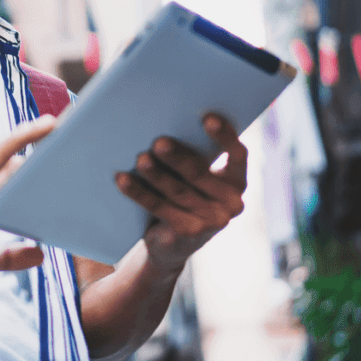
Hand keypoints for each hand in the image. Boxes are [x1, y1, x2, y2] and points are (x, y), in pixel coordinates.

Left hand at [114, 114, 246, 274]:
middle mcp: (232, 202)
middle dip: (177, 156)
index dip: (225, 136)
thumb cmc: (183, 193)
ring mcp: (212, 221)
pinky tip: (123, 179)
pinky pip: (160, 208)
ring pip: (178, 191)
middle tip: (158, 141)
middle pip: (200, 174)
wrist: (171, 242)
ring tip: (140, 159)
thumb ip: (191, 155)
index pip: (238, 154)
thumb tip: (161, 127)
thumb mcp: (193, 176)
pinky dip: (139, 193)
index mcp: (237, 180)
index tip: (206, 118)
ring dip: (156, 174)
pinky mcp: (189, 233)